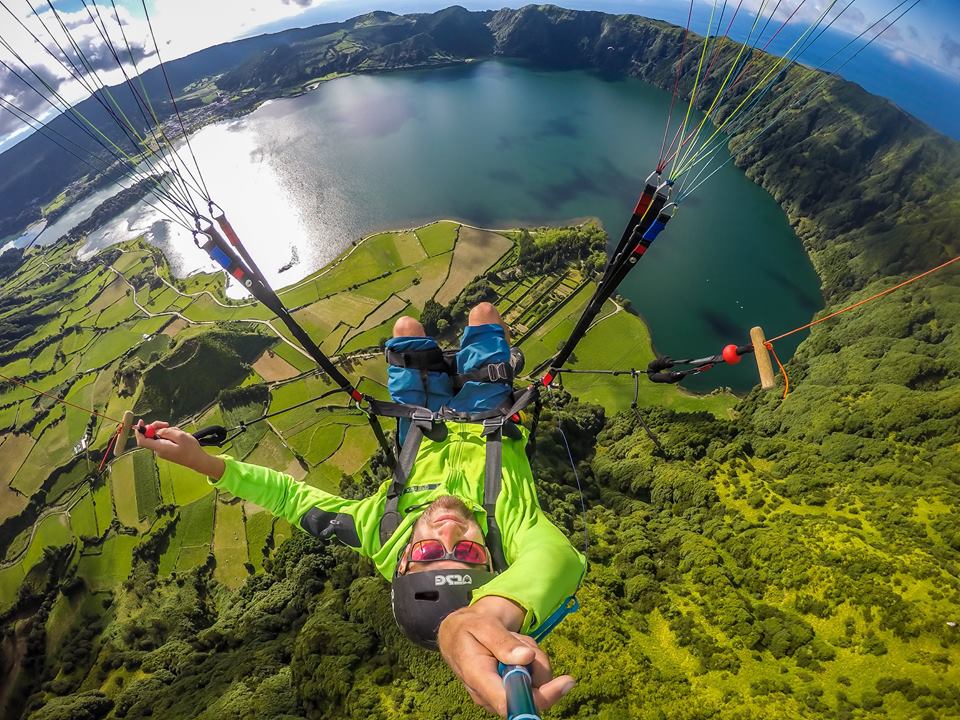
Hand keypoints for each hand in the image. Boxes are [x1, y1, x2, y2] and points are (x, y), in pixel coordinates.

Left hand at [135, 420, 224, 478]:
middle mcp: (158, 450)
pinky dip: (170, 435)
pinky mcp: (167, 451)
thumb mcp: (181, 436)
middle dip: (157, 428)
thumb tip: (157, 430)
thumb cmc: (191, 449)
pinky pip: (164, 440)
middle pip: (150, 436)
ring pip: (159, 436)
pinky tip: (180, 437)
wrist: (197, 461)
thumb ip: (167, 432)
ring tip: (179, 433)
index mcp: (160, 447)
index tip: (141, 422)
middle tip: (167, 424)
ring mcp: (162, 451)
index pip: (142, 441)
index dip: (139, 431)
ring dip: (167, 431)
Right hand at [438, 597, 574, 717]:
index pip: (510, 702)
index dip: (538, 697)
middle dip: (536, 663)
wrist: (458, 634)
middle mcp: (491, 694)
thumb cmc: (469, 629)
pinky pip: (534, 677)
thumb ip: (502, 642)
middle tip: (521, 641)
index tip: (564, 683)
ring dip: (533, 657)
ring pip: (537, 682)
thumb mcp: (483, 625)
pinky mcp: (511, 691)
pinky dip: (531, 659)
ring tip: (513, 641)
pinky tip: (515, 649)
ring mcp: (502, 694)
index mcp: (478, 678)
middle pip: (531, 692)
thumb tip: (526, 658)